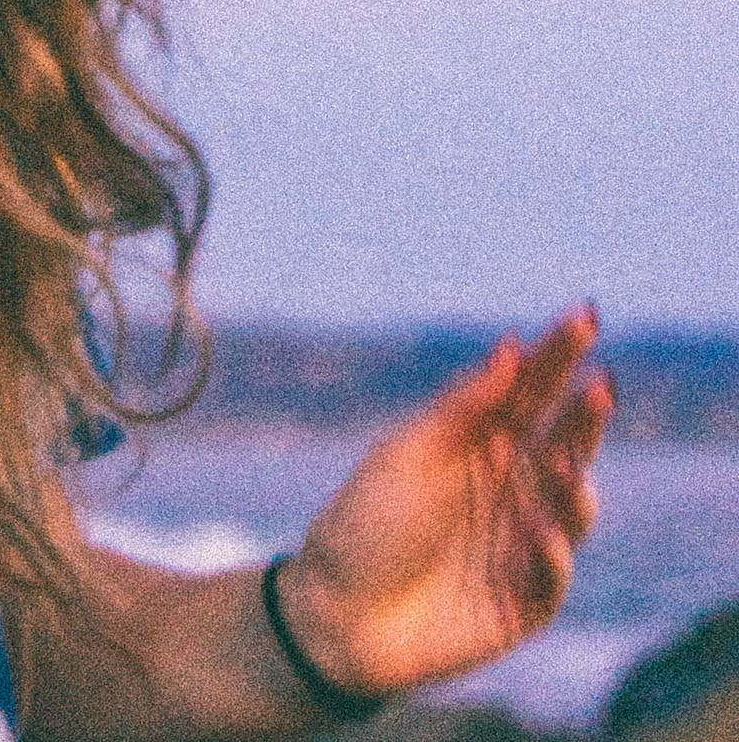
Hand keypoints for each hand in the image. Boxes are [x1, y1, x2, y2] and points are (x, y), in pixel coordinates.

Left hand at [276, 307, 614, 698]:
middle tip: (599, 386)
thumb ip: (461, 408)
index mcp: (476, 444)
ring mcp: (521, 542)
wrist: (334, 617)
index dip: (557, 355)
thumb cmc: (363, 527)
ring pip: (571, 505)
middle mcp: (508, 487)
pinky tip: (538, 533)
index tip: (583, 316)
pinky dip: (551, 553)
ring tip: (557, 463)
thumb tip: (511, 347)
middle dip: (585, 414)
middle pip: (562, 442)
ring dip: (571, 483)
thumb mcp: (404, 456)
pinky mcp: (525, 600)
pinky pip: (553, 574)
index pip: (528, 392)